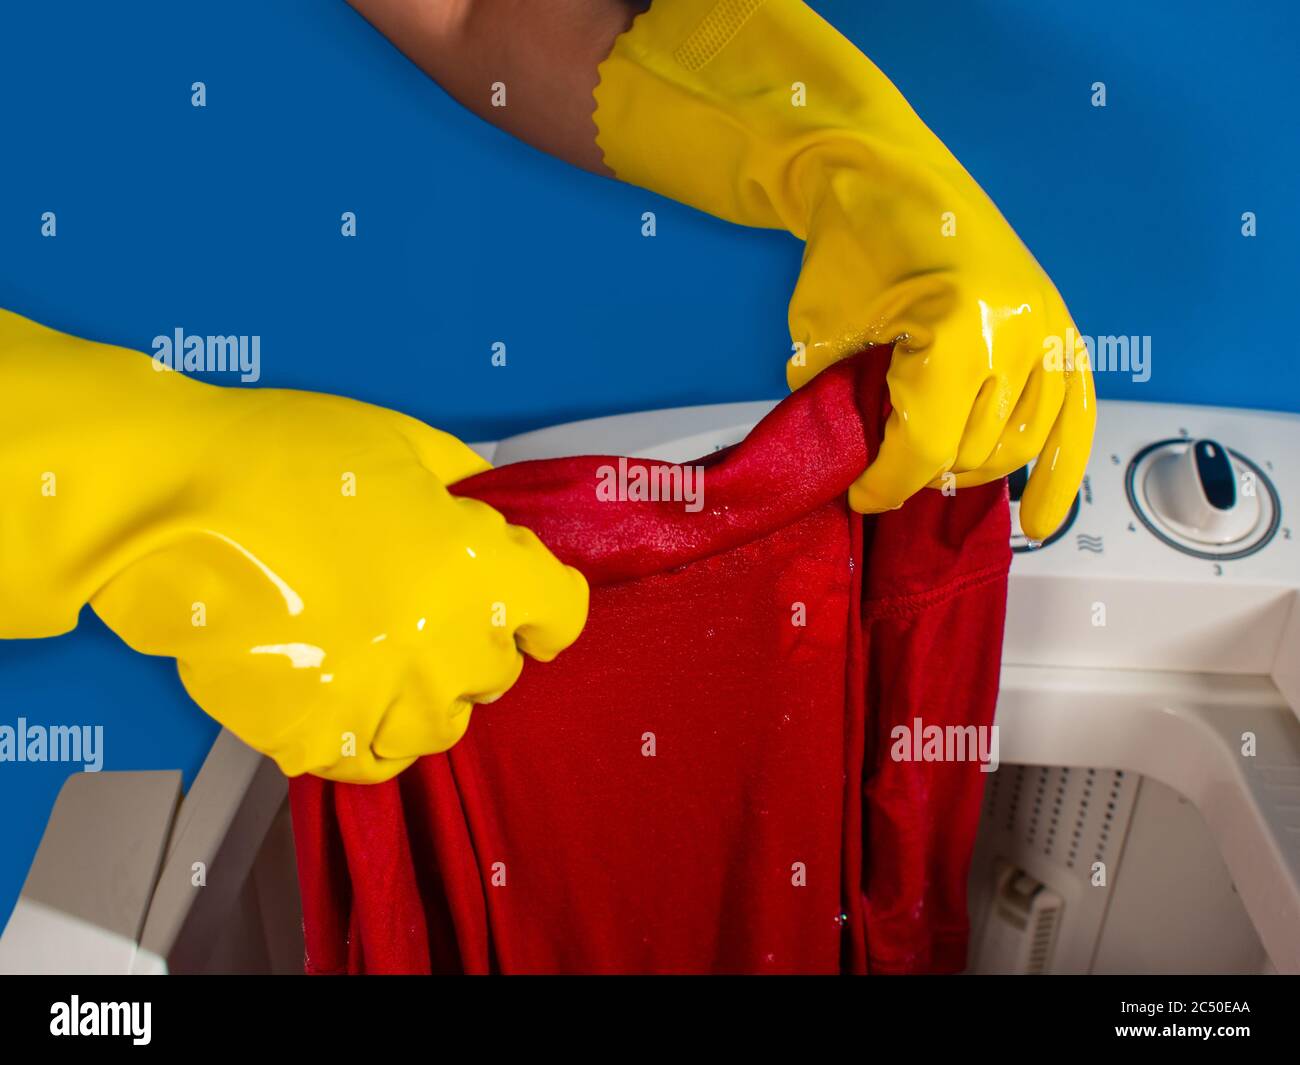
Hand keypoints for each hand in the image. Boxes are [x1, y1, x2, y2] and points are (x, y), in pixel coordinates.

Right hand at [89, 390, 588, 781]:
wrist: (173, 501)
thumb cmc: (285, 457)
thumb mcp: (406, 445)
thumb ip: (465, 490)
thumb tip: (483, 513)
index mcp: (481, 573)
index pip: (560, 613)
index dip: (541, 601)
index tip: (522, 599)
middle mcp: (447, 647)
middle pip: (499, 669)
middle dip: (473, 635)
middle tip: (422, 603)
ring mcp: (384, 700)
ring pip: (442, 724)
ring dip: (426, 691)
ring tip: (380, 650)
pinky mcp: (317, 736)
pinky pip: (371, 760)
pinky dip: (368, 733)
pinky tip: (347, 692)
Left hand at [591, 0, 1095, 539]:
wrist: (887, 171)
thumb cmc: (850, 244)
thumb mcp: (823, 336)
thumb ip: (842, 409)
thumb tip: (858, 472)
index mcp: (957, 334)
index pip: (926, 449)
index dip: (886, 484)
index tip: (859, 495)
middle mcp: (1018, 336)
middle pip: (972, 453)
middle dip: (921, 469)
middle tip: (885, 462)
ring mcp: (1048, 330)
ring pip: (1018, 445)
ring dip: (970, 466)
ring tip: (930, 462)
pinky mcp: (1061, 325)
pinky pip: (1078, 416)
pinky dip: (1061, 472)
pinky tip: (1042, 520)